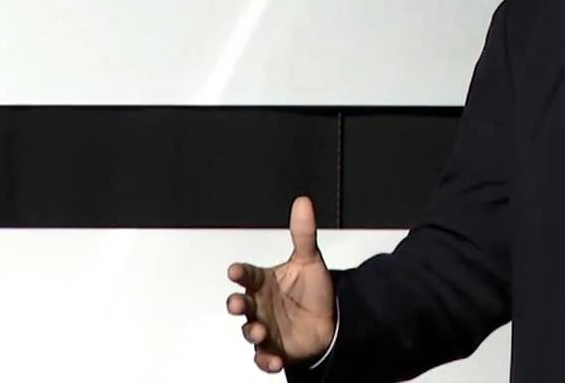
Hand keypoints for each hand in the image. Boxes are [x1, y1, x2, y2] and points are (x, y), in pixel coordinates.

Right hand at [226, 196, 336, 373]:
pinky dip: (266, 361)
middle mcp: (259, 305)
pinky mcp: (274, 350)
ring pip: (249, 332)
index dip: (240, 273)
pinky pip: (263, 358)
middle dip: (236, 304)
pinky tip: (274, 360)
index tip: (234, 271)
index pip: (247, 275)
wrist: (330, 321)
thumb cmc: (312, 290)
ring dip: (252, 332)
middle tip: (238, 303)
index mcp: (263, 282)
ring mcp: (264, 328)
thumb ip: (303, 234)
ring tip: (260, 332)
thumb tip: (303, 203)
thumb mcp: (310, 260)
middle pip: (241, 304)